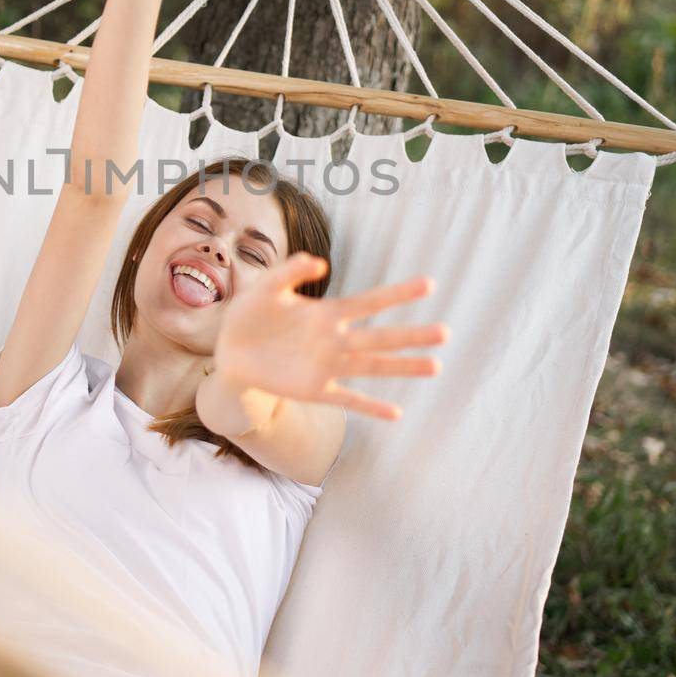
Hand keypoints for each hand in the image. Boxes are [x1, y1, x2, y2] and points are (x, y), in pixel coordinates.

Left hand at [212, 253, 447, 420]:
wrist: (229, 350)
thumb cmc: (250, 313)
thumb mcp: (267, 286)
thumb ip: (290, 271)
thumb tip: (318, 262)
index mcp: (327, 313)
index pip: (369, 302)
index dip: (398, 294)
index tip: (429, 285)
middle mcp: (335, 340)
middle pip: (380, 338)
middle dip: (412, 335)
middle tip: (446, 332)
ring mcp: (327, 366)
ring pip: (371, 367)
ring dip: (402, 367)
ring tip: (435, 366)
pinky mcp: (314, 389)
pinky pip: (347, 399)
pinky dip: (369, 407)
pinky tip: (395, 413)